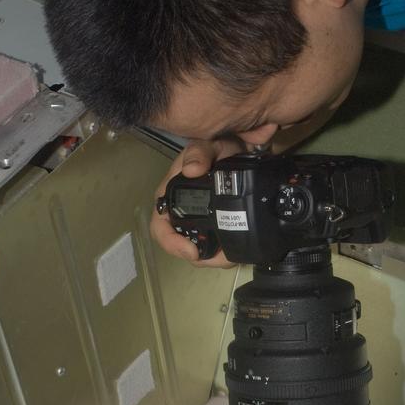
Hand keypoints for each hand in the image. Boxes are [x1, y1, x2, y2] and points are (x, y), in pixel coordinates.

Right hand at [151, 138, 243, 266]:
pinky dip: (229, 254)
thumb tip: (192, 170)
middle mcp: (182, 216)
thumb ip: (199, 152)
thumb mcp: (208, 146)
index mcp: (171, 199)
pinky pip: (220, 250)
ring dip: (217, 259)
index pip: (161, 228)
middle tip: (222, 258)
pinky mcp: (220, 230)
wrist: (243, 156)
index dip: (172, 243)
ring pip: (204, 254)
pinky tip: (239, 250)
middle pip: (184, 248)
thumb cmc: (218, 150)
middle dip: (202, 258)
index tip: (192, 251)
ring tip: (233, 254)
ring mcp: (201, 225)